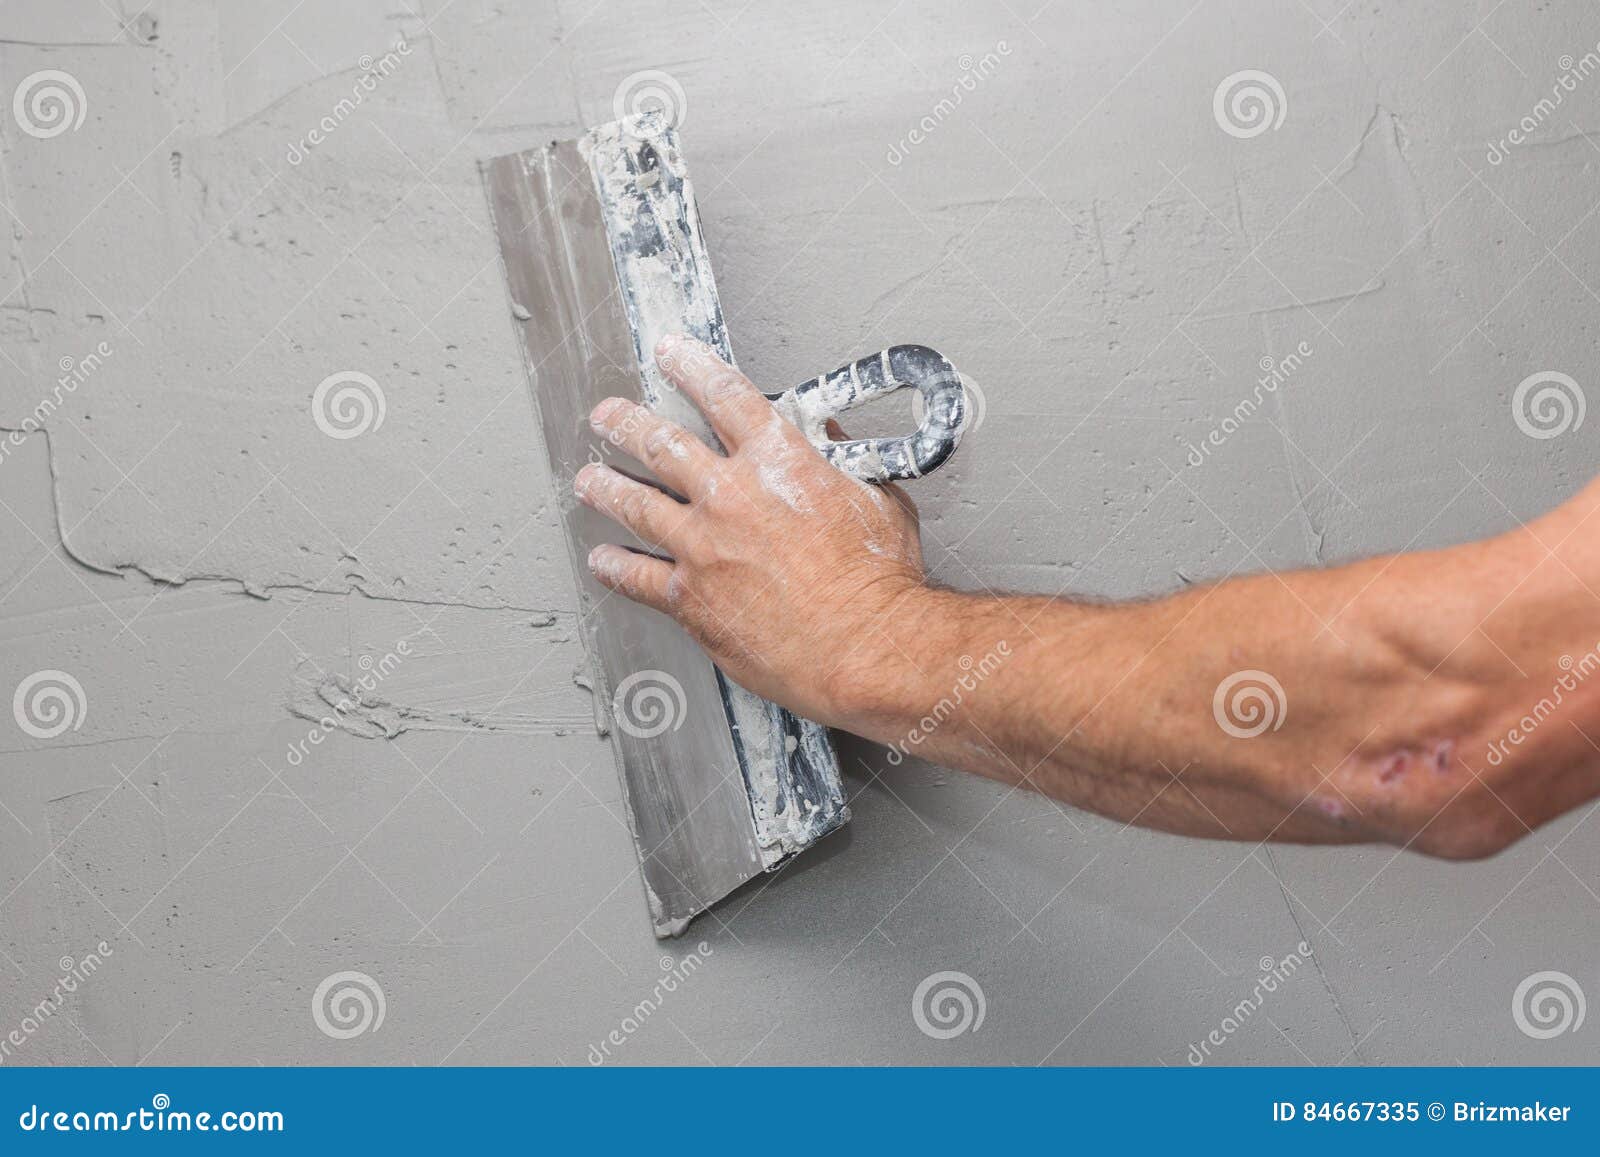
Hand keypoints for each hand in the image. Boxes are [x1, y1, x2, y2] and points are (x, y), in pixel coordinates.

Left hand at [574, 333, 928, 728]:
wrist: (862, 644)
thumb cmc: (877, 580)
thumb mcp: (879, 499)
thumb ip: (847, 465)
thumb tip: (830, 443)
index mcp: (778, 460)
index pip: (724, 394)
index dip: (692, 366)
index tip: (671, 353)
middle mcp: (730, 495)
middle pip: (662, 443)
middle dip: (627, 423)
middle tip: (608, 415)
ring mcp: (702, 546)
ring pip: (636, 504)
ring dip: (606, 487)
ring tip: (589, 479)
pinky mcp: (689, 597)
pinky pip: (636, 577)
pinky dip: (614, 566)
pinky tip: (602, 560)